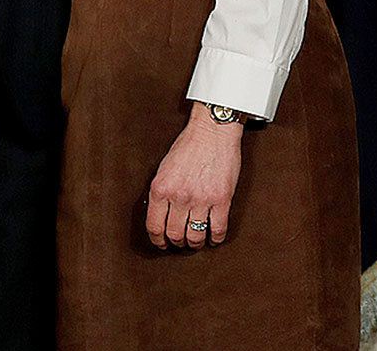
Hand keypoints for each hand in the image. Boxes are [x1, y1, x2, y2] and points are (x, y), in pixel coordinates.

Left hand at [145, 102, 242, 249]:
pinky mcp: (222, 200)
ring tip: (195, 241)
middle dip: (176, 243)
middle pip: (174, 234)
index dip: (157, 239)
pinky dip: (215, 238)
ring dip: (194, 243)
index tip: (161, 243)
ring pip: (195, 236)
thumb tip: (159, 212)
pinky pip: (218, 229)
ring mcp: (201, 200)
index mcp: (160, 189)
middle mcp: (179, 197)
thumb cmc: (187, 147)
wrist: (212, 133)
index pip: (154, 225)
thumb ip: (161, 191)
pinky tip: (213, 238)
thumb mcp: (163, 168)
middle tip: (179, 243)